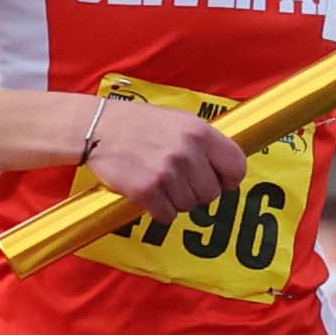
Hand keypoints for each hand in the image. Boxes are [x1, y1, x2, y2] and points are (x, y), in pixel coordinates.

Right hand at [81, 96, 247, 225]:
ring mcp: (167, 172)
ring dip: (175, 200)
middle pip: (212, 193)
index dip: (229, 180)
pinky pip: (167, 215)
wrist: (99, 127)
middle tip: (179, 182)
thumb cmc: (138, 123)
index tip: (220, 182)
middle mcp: (187, 151)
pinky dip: (159, 210)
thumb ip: (203, 140)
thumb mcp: (179, 119)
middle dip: (197, 192)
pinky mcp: (147, 190)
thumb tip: (226, 164)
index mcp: (200, 131)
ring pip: (189, 206)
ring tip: (160, 182)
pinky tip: (150, 194)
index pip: (236, 166)